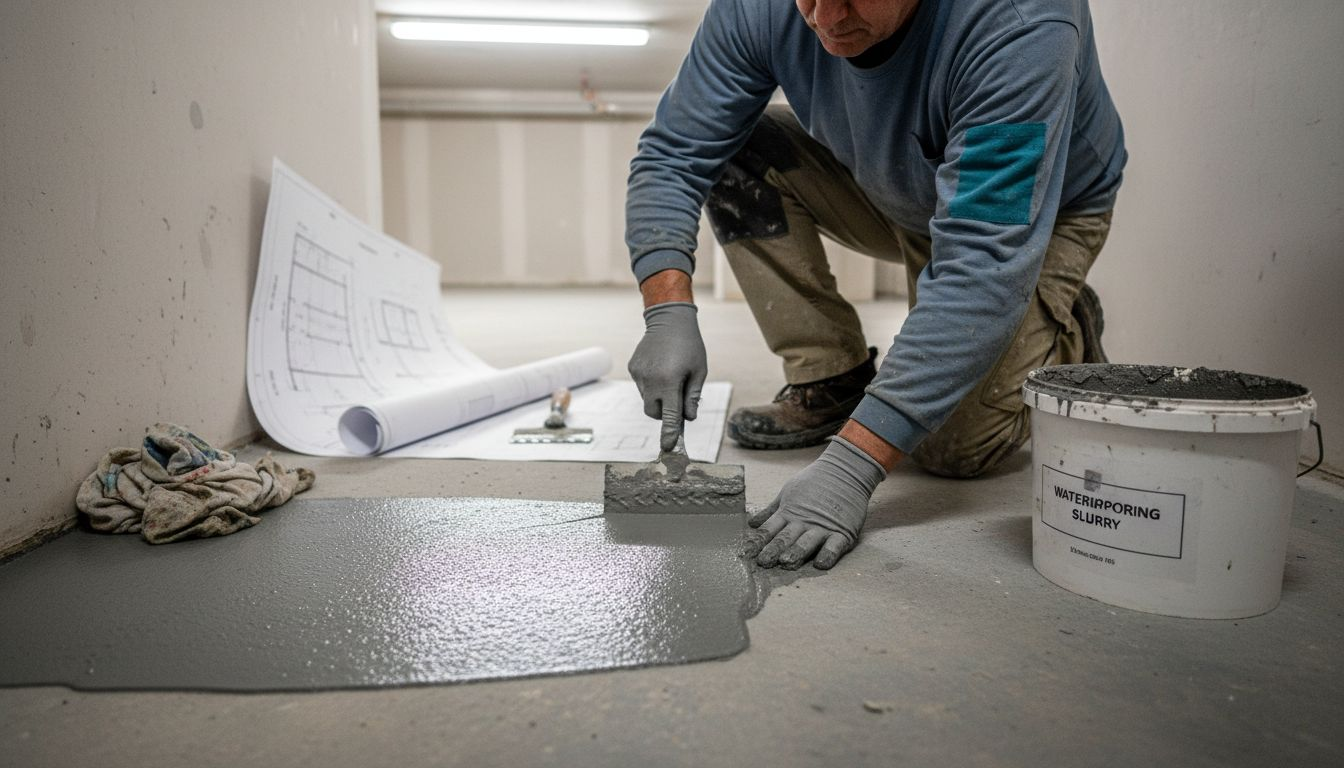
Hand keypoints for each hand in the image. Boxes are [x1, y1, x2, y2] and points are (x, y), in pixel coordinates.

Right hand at [628, 301, 707, 451]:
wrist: (669, 319)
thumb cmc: (690, 345)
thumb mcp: (699, 370)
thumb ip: (693, 396)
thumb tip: (689, 418)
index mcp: (669, 381)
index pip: (670, 415)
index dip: (670, 433)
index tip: (669, 447)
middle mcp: (650, 380)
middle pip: (653, 412)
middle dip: (664, 413)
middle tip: (677, 398)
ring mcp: (639, 374)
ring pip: (647, 399)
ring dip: (658, 396)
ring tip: (670, 375)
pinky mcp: (633, 368)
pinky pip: (642, 386)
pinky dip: (651, 385)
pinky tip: (660, 368)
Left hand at [745, 436, 886, 569]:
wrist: (846, 470)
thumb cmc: (815, 481)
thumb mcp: (788, 492)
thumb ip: (771, 510)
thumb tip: (752, 523)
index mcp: (789, 512)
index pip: (769, 529)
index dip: (757, 541)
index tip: (745, 553)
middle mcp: (804, 521)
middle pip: (786, 537)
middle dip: (773, 550)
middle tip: (763, 562)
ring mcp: (823, 527)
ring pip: (807, 542)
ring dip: (796, 552)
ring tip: (786, 562)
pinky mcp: (843, 531)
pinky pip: (835, 546)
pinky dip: (828, 554)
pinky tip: (821, 564)